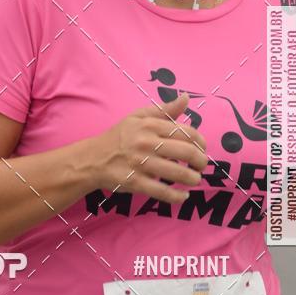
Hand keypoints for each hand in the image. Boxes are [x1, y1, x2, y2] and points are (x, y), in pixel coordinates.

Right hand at [92, 92, 208, 203]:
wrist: (93, 158)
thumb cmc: (119, 136)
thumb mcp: (139, 117)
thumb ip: (164, 109)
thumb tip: (186, 98)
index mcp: (150, 125)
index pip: (186, 132)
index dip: (201, 142)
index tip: (202, 149)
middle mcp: (147, 143)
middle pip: (186, 152)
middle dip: (200, 161)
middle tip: (201, 166)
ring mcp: (141, 163)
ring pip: (177, 173)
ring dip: (192, 179)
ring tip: (195, 179)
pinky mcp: (135, 182)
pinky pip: (162, 191)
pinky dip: (176, 196)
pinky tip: (183, 196)